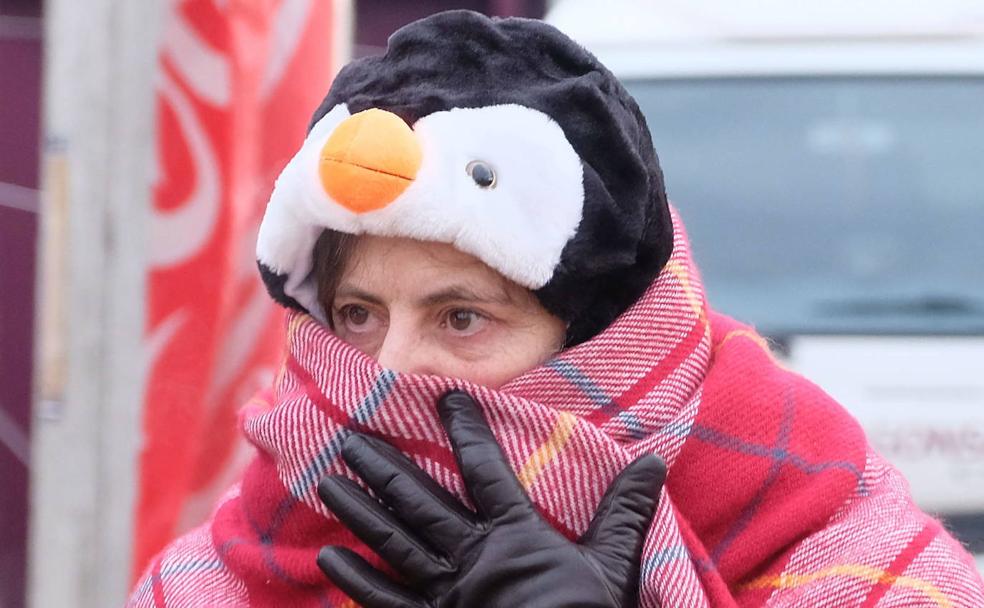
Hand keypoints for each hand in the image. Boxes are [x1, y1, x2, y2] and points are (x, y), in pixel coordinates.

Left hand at [317, 390, 665, 607]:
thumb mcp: (614, 567)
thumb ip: (625, 511)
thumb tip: (651, 461)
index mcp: (516, 536)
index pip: (486, 471)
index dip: (465, 431)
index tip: (444, 399)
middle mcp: (472, 557)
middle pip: (421, 501)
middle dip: (386, 466)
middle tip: (350, 436)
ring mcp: (446, 594)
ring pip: (395, 542)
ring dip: (361, 511)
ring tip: (328, 482)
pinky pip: (387, 601)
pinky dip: (358, 582)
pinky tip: (329, 559)